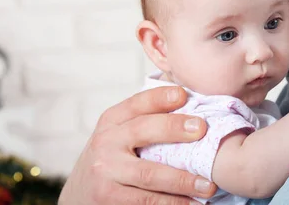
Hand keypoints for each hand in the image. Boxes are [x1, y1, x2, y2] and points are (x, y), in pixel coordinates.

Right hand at [59, 86, 217, 204]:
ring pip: (149, 174)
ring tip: (209, 184)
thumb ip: (146, 118)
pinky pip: (145, 201)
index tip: (184, 95)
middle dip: (174, 128)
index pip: (136, 104)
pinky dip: (171, 203)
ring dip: (182, 180)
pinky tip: (192, 203)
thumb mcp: (119, 132)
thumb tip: (190, 100)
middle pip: (142, 131)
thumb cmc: (112, 157)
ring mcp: (105, 173)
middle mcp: (105, 143)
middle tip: (202, 129)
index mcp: (111, 121)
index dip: (159, 97)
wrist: (79, 194)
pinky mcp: (108, 200)